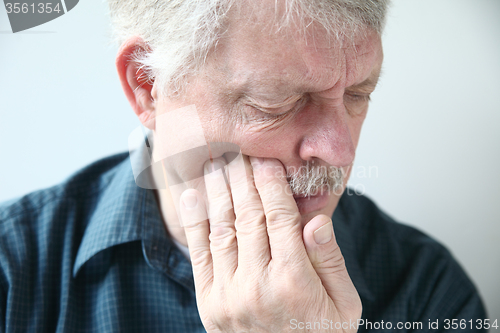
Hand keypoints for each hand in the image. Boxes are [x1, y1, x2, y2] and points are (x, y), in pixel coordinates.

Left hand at [180, 154, 361, 331]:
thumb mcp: (343, 304)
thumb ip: (329, 260)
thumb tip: (315, 219)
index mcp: (294, 281)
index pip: (279, 217)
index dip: (270, 184)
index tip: (265, 160)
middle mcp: (257, 285)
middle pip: (247, 216)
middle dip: (242, 178)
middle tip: (237, 150)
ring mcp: (228, 295)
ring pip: (221, 228)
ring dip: (217, 191)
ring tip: (215, 163)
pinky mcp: (209, 302)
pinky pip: (199, 254)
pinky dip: (194, 222)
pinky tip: (192, 195)